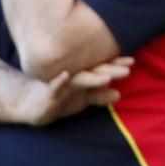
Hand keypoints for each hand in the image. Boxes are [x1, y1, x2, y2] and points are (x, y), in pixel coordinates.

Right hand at [17, 56, 132, 126]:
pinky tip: (65, 75)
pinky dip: (59, 81)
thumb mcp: (82, 100)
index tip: (131, 61)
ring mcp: (61, 84)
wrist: (32, 104)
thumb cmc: (60, 99)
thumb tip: (119, 94)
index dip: (115, 64)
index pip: (101, 69)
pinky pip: (54, 87)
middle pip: (93, 71)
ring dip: (92, 78)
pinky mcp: (48, 93)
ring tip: (107, 78)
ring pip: (78, 79)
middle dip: (110, 69)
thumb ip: (99, 96)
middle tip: (128, 67)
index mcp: (82, 77)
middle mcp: (72, 77)